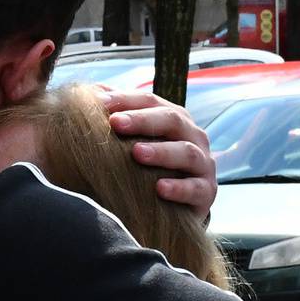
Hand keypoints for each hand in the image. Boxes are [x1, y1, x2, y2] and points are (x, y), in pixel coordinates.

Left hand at [99, 90, 215, 218]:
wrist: (178, 208)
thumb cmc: (152, 169)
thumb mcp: (137, 141)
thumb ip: (120, 117)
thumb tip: (93, 92)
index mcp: (174, 119)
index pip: (151, 101)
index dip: (126, 100)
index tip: (100, 104)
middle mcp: (192, 137)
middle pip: (172, 120)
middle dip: (143, 120)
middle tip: (116, 123)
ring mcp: (202, 164)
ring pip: (186, 152)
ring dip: (162, 151)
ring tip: (137, 153)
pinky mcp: (206, 192)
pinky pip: (195, 188)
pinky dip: (179, 188)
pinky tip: (159, 188)